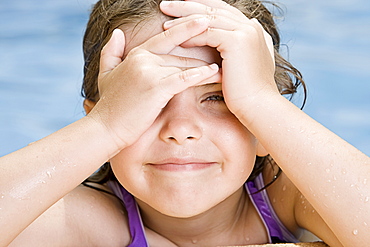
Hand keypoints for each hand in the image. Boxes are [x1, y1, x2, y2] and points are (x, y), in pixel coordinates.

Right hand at [88, 19, 219, 149]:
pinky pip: (184, 78)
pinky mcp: (156, 88)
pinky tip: (215, 73)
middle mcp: (143, 58)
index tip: (204, 20)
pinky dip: (201, 75)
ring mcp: (149, 71)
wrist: (105, 128)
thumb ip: (111, 51)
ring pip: (184, 64)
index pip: (166, 37)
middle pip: (180, 51)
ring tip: (226, 64)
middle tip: (223, 45)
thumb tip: (117, 32)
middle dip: (203, 50)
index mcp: (136, 54)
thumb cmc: (110, 105)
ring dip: (207, 64)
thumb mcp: (106, 73)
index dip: (186, 29)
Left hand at [161, 0, 277, 122]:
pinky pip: (208, 34)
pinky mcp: (237, 41)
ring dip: (184, 19)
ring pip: (208, 19)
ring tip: (165, 21)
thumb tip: (237, 35)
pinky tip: (177, 39)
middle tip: (167, 4)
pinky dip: (192, 36)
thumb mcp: (244, 63)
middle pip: (213, 9)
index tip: (180, 7)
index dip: (200, 6)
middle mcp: (250, 25)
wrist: (258, 105)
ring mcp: (245, 32)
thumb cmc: (248, 91)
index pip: (221, 9)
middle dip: (187, 5)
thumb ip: (243, 46)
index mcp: (252, 28)